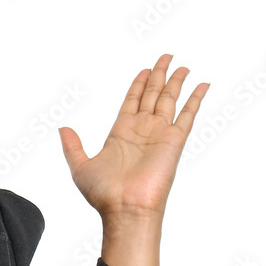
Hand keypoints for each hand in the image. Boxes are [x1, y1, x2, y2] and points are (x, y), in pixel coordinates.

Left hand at [58, 53, 209, 222]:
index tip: (145, 70)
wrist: (125, 208)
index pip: (132, 101)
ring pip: (169, 100)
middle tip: (166, 57)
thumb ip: (72, 146)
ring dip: (176, 82)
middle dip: (159, 75)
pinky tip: (202, 84)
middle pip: (152, 95)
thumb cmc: (103, 193)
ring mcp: (159, 133)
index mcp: (121, 132)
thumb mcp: (80, 166)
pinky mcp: (174, 140)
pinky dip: (195, 99)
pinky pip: (187, 115)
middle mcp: (142, 130)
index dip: (139, 85)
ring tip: (182, 66)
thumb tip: (62, 128)